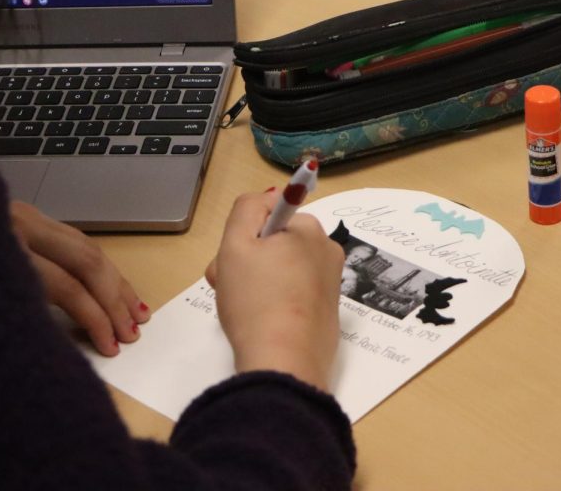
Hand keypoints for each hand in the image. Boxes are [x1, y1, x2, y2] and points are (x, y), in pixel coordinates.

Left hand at [10, 201, 149, 355]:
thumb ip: (31, 315)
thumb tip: (82, 334)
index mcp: (8, 250)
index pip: (68, 287)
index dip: (96, 319)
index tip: (112, 346)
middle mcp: (23, 226)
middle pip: (87, 262)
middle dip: (115, 300)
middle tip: (133, 331)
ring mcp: (29, 216)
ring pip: (89, 247)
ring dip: (116, 282)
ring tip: (136, 312)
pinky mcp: (31, 216)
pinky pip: (77, 240)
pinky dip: (99, 265)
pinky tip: (112, 283)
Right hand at [205, 190, 344, 389]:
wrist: (283, 364)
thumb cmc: (255, 301)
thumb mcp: (235, 243)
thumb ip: (247, 208)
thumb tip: (268, 196)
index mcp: (310, 230)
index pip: (267, 217)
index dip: (242, 238)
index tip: (232, 262)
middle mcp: (327, 251)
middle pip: (275, 244)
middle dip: (247, 261)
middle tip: (229, 287)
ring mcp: (331, 284)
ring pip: (282, 270)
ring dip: (256, 282)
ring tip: (242, 309)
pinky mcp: (327, 313)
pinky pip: (293, 295)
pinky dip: (274, 303)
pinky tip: (261, 321)